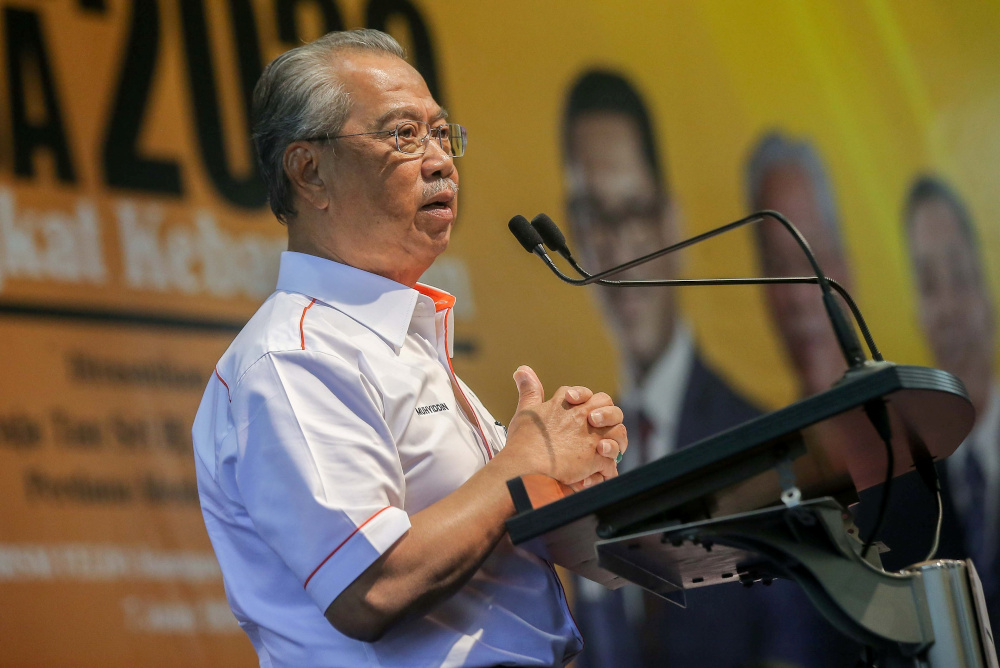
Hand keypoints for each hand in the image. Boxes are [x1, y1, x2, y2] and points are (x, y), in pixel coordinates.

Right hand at [502, 365, 626, 487]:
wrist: (528, 465)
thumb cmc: (524, 440)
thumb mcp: (526, 410)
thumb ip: (529, 390)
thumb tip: (522, 369)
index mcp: (566, 404)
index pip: (583, 393)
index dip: (582, 399)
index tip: (575, 406)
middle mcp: (582, 416)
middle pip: (607, 404)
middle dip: (606, 412)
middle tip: (596, 424)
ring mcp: (592, 436)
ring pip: (618, 429)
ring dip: (615, 438)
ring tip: (604, 447)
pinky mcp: (597, 457)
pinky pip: (613, 456)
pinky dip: (610, 461)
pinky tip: (602, 465)